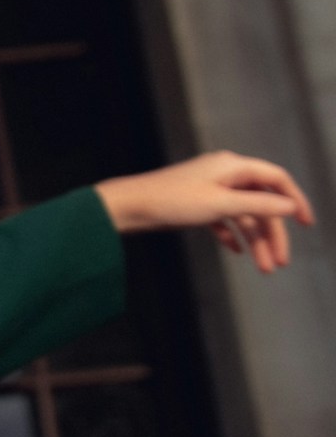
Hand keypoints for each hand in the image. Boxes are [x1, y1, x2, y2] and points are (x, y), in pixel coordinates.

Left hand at [96, 152, 314, 274]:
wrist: (129, 207)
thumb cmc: (171, 201)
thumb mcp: (221, 205)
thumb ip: (257, 206)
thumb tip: (290, 207)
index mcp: (233, 166)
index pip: (276, 179)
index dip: (294, 200)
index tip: (307, 224)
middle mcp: (225, 174)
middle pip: (261, 204)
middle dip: (273, 234)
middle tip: (280, 263)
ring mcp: (210, 189)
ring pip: (243, 216)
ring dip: (255, 242)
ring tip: (263, 270)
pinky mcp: (196, 205)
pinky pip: (224, 220)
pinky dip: (233, 235)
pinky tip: (238, 253)